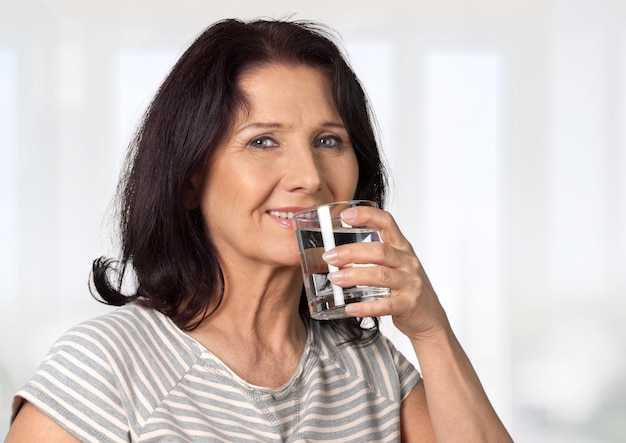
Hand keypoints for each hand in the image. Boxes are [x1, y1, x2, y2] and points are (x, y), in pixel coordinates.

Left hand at [322, 205, 449, 341]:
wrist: (430, 317)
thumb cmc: (406, 288)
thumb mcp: (394, 266)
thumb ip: (371, 257)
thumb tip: (333, 255)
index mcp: (402, 248)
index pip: (387, 223)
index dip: (367, 215)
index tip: (345, 215)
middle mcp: (408, 262)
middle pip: (380, 251)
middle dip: (351, 252)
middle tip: (330, 257)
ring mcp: (410, 283)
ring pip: (381, 275)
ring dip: (355, 276)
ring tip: (335, 278)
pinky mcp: (409, 304)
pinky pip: (385, 305)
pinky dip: (366, 307)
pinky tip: (351, 308)